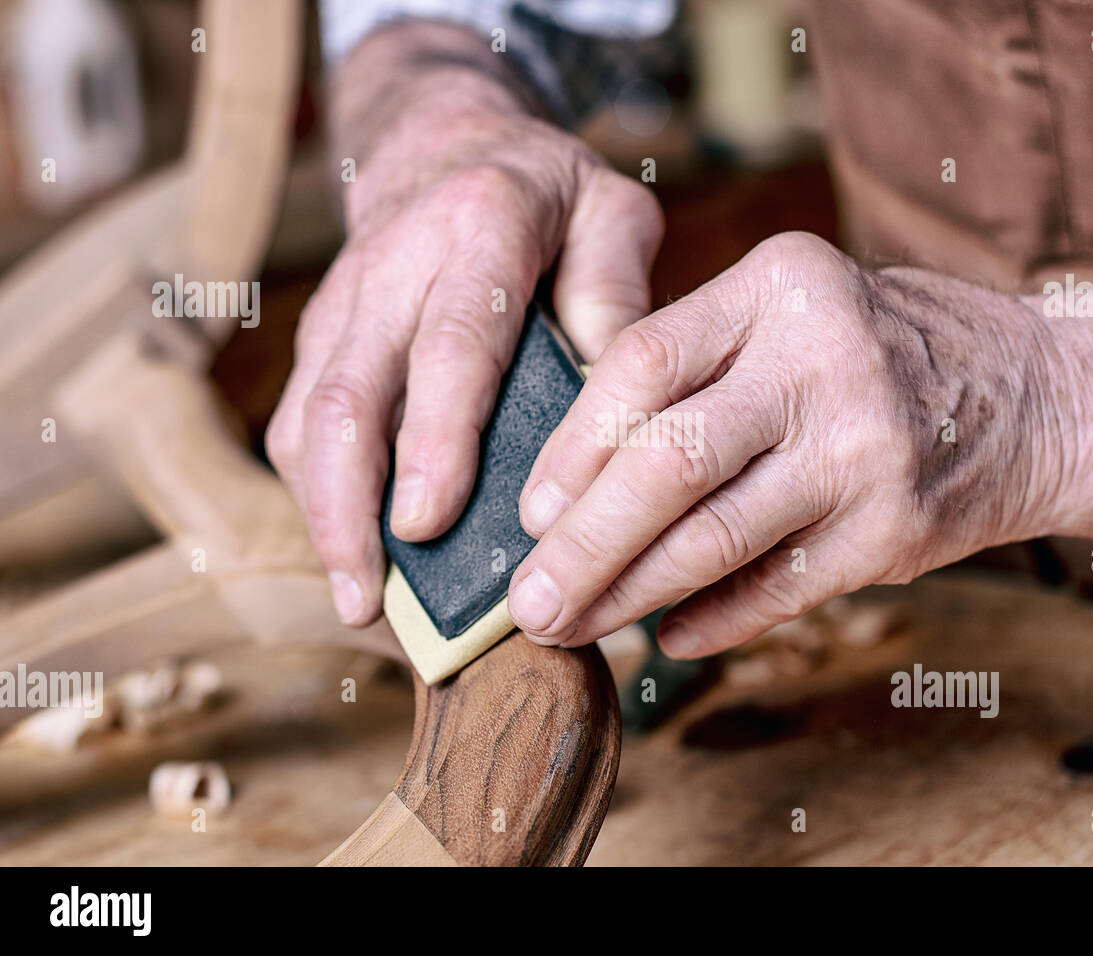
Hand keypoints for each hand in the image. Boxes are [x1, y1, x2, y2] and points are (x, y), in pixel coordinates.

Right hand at [266, 25, 663, 625]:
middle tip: (370, 599)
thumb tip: (613, 415)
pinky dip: (318, 494)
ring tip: (358, 601)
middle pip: (349, 395)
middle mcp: (394, 265)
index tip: (425, 524)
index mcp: (482, 227)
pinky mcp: (320, 335)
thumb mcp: (614, 214)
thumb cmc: (549, 195)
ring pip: (307, 417)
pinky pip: (298, 422)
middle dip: (349, 505)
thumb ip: (621, 299)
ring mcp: (343, 302)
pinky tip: (351, 554)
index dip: (434, 437)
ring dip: (323, 514)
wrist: (447, 139)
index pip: (451, 343)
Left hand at [507, 231, 1092, 656]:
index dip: (573, 444)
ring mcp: (864, 449)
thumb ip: (699, 366)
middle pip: (669, 463)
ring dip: (630, 595)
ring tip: (573, 628)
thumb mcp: (793, 312)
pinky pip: (778, 589)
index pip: (644, 361)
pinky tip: (669, 637)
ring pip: (715, 538)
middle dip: (584, 545)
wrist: (1039, 395)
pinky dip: (713, 620)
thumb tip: (576, 479)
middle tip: (528, 602)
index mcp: (778, 286)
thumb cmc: (880, 350)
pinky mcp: (896, 529)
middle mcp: (822, 361)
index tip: (530, 509)